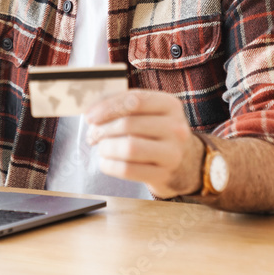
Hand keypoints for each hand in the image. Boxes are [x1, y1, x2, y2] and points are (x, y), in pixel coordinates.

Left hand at [85, 89, 204, 198]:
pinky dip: (109, 166)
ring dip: (106, 148)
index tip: (89, 116)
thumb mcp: (149, 112)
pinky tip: (106, 162)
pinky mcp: (164, 174)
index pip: (135, 100)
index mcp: (170, 104)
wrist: (184, 162)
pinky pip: (128, 170)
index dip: (107, 107)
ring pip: (129, 148)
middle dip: (102, 129)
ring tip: (101, 148)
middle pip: (129, 124)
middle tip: (92, 135)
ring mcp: (172, 152)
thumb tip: (90, 110)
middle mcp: (175, 127)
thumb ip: (123, 105)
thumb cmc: (155, 132)